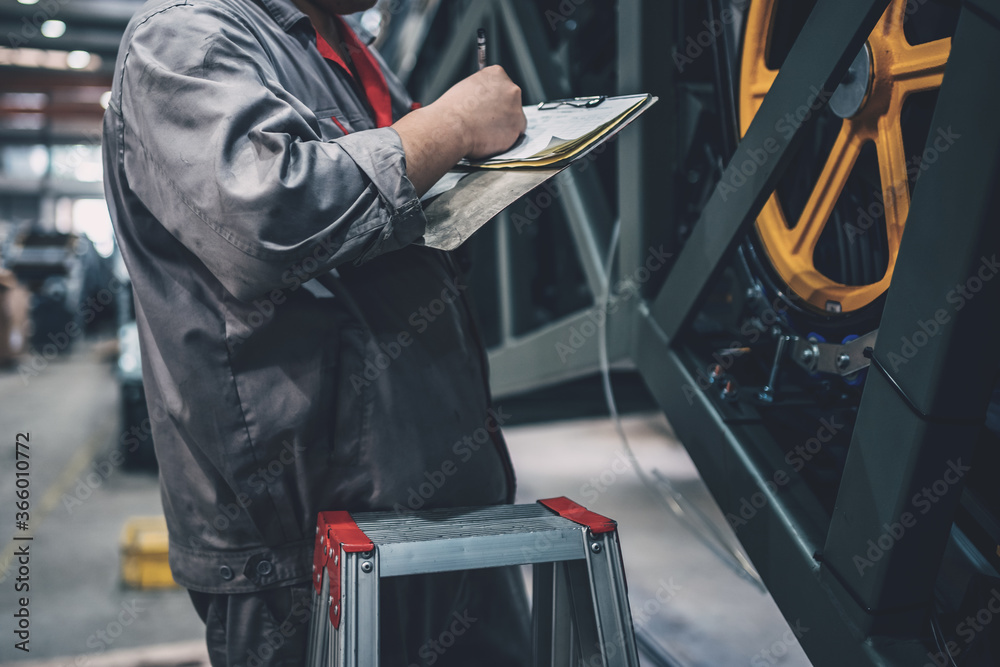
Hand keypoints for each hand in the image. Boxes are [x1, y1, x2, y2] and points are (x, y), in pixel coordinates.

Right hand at [393, 66, 524, 194]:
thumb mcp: (467, 87)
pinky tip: (489, 138)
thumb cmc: (453, 109)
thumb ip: (483, 90)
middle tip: (484, 120)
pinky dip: (504, 139)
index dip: (493, 99)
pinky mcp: (518, 128)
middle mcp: (511, 88)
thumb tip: (486, 99)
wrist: (451, 127)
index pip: (502, 85)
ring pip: (514, 119)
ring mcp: (516, 108)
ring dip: (503, 125)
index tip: (486, 106)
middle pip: (512, 101)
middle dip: (501, 111)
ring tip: (484, 130)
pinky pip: (514, 135)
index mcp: (497, 74)